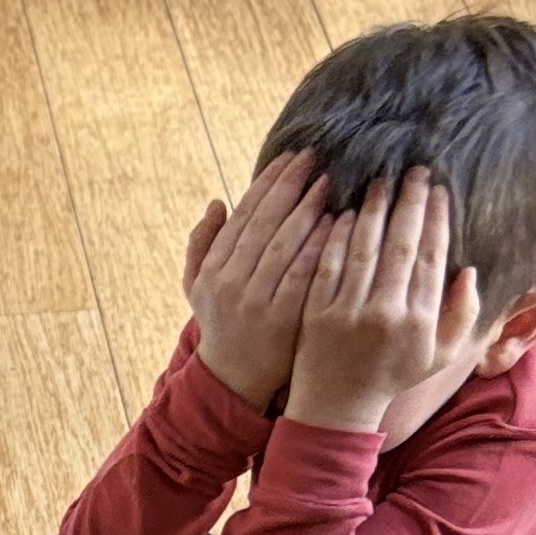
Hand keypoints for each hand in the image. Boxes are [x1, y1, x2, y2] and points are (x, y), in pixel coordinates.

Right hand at [181, 150, 333, 410]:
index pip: (242, 214)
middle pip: (264, 222)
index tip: (290, 157)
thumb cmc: (222, 324)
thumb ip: (201, 245)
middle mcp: (230, 281)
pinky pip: (304, 274)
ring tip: (330, 183)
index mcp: (213, 268)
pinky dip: (320, 246)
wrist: (234, 378)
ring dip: (308, 209)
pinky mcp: (282, 318)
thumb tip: (216, 202)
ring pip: (284, 244)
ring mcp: (256, 301)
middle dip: (291, 185)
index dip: (267, 182)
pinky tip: (338, 224)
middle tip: (316, 158)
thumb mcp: (197, 287)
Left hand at [287, 168, 483, 434]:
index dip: (435, 219)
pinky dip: (335, 237)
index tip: (438, 190)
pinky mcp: (316, 312)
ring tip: (380, 182)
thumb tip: (469, 271)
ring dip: (372, 211)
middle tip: (414, 171)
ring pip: (363, 249)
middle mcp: (385, 313)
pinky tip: (342, 212)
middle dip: (409, 203)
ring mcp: (348, 312)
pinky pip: (327, 265)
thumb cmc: (392, 375)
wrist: (337, 406)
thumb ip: (462, 315)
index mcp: (419, 320)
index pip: (431, 256)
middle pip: (400, 245)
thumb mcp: (439, 355)